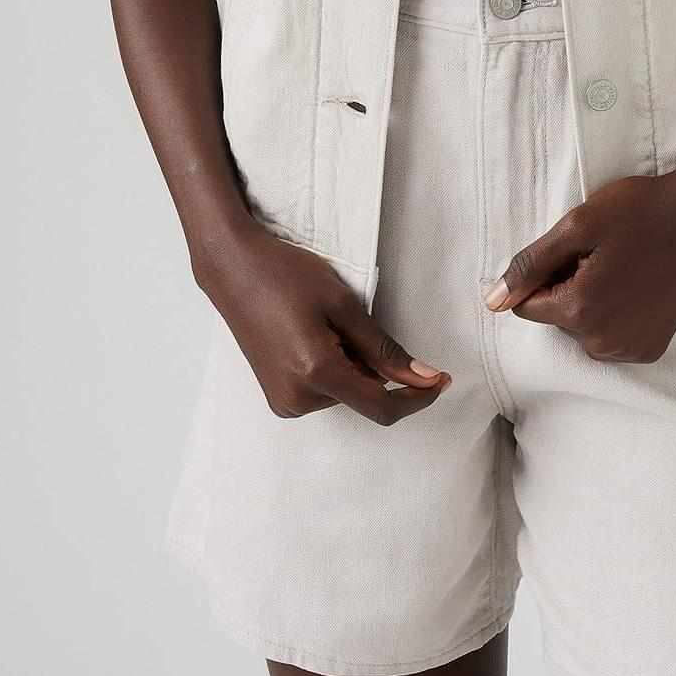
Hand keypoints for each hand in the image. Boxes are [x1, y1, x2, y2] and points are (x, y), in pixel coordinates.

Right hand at [194, 223, 450, 424]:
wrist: (234, 269)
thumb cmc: (288, 276)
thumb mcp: (344, 305)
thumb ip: (384, 349)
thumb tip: (423, 378)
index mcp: (316, 372)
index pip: (382, 406)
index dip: (417, 398)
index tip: (440, 380)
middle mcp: (297, 398)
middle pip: (364, 396)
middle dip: (374, 366)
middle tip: (350, 321)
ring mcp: (283, 402)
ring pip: (345, 393)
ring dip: (352, 365)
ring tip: (322, 324)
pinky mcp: (277, 398)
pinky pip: (323, 391)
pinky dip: (333, 369)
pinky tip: (312, 336)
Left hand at [482, 170, 675, 362]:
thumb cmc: (639, 212)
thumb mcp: (576, 226)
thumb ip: (530, 265)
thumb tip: (493, 302)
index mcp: (579, 311)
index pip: (529, 305)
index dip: (546, 273)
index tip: (578, 250)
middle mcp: (603, 342)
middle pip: (558, 319)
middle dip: (568, 288)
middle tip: (604, 254)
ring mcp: (630, 349)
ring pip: (584, 330)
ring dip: (592, 304)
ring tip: (622, 267)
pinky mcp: (651, 349)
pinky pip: (613, 337)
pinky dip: (616, 316)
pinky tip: (639, 285)